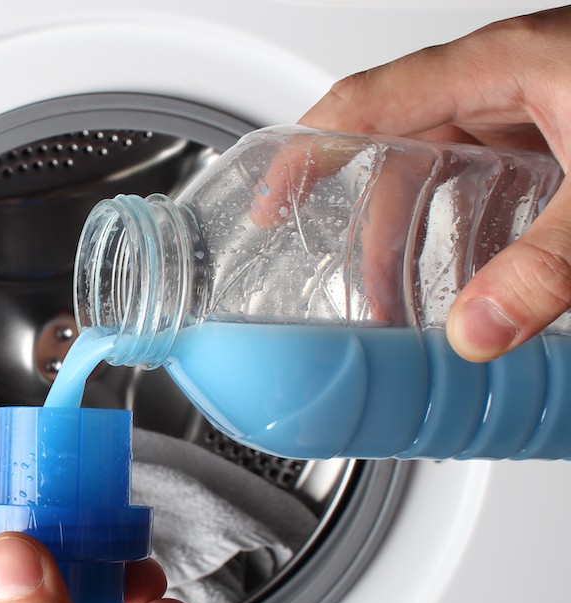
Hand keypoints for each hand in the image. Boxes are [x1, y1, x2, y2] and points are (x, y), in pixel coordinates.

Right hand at [299, 8, 570, 361]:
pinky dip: (490, 236)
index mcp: (505, 65)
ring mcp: (548, 105)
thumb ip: (548, 265)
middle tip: (362, 295)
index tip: (266, 201)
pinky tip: (497, 282)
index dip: (306, 152)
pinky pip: (506, 184)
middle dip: (378, 230)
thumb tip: (479, 332)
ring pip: (456, 173)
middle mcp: (517, 79)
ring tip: (423, 306)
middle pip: (405, 151)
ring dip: (434, 242)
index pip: (367, 101)